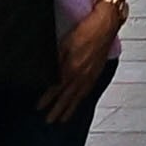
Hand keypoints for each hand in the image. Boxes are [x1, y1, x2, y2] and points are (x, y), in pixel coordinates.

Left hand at [46, 0, 124, 120]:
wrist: (106, 24)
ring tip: (62, 119)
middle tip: (49, 120)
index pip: (55, 88)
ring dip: (69, 109)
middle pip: (66, 97)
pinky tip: (78, 102)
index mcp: (71, 68)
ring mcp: (90, 75)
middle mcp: (80, 75)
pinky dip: (81, 100)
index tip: (39, 107)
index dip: (46, 99)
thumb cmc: (86, 30)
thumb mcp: (64, 43)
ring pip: (77, 97)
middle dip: (56, 110)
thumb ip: (55, 59)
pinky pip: (87, 91)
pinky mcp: (97, 72)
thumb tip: (47, 72)